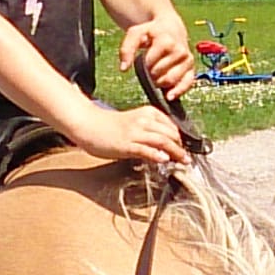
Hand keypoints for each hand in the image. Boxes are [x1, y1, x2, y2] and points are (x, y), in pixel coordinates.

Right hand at [68, 103, 190, 168]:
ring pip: (163, 141)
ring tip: (183, 161)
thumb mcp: (134, 124)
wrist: (88, 124)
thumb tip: (164, 148)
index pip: (172, 126)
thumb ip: (149, 133)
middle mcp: (144, 120)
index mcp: (148, 113)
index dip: (181, 139)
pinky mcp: (127, 144)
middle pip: (171, 134)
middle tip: (186, 158)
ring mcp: (136, 132)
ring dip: (175, 152)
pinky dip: (157, 155)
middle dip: (181, 147)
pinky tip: (164, 160)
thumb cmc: (109, 126)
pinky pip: (146, 149)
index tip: (185, 148)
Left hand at [119, 14, 197, 99]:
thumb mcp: (136, 33)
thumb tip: (124, 68)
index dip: (144, 64)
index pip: (149, 63)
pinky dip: (177, 91)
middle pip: (158, 74)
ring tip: (156, 74)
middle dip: (151, 73)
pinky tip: (169, 95)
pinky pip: (186, 84)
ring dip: (160, 82)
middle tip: (150, 66)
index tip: (144, 58)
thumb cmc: (152, 31)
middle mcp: (180, 51)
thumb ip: (127, 49)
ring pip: (170, 81)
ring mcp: (187, 61)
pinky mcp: (191, 69)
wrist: (171, 27)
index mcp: (166, 42)